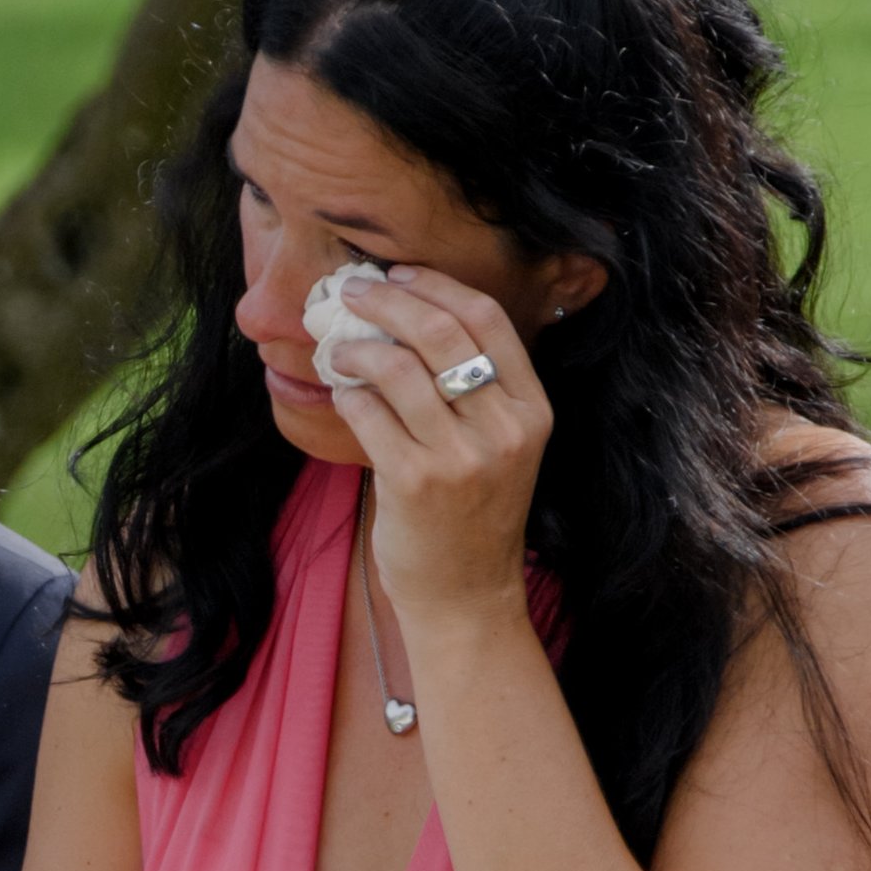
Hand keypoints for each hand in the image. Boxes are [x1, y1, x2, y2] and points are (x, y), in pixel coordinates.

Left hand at [322, 265, 550, 627]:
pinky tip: (341, 394)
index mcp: (532, 409)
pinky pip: (368, 411)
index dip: (436, 285)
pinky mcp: (415, 482)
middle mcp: (504, 428)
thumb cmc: (474, 515)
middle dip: (387, 299)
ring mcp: (462, 456)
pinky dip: (346, 393)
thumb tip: (408, 315)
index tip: (398, 274)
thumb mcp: (501, 445)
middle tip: (351, 291)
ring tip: (338, 350)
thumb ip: (475, 387)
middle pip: (440, 331)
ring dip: (356, 347)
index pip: (487, 318)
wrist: (467, 596)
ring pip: (396, 367)